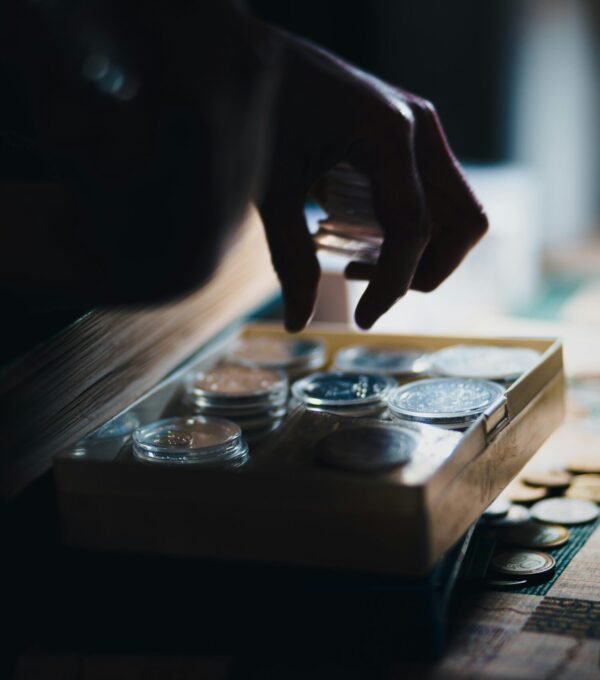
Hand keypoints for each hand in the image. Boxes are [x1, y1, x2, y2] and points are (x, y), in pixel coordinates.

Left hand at [258, 28, 487, 330]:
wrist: (253, 57)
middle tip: (373, 291)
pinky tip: (363, 236)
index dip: (393, 286)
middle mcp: (419, 127)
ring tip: (362, 264)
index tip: (362, 319)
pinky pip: (436, 193)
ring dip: (423, 251)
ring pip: (458, 210)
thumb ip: (289, 259)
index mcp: (388, 134)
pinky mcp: (412, 133)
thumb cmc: (257, 112)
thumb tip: (296, 323)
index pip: (413, 229)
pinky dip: (414, 227)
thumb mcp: (271, 190)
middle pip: (463, 223)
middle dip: (426, 271)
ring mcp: (422, 127)